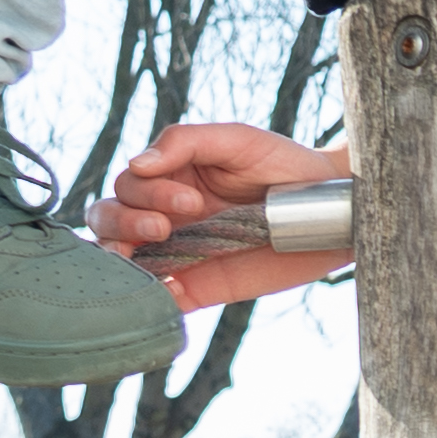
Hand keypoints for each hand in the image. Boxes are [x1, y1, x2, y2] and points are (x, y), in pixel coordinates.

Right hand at [98, 120, 354, 309]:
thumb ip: (184, 142)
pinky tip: (166, 289)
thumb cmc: (283, 166)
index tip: (194, 199)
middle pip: (107, 218)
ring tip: (154, 248)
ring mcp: (177, 252)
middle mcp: (164, 214)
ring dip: (121, 254)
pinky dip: (149, 295)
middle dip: (124, 222)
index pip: (127, 185)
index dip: (148, 192)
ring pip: (119, 257)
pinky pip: (158, 297)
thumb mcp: (235, 140)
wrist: (329, 209)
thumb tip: (136, 164)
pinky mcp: (197, 287)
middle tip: (166, 227)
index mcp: (168, 176)